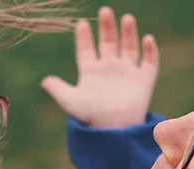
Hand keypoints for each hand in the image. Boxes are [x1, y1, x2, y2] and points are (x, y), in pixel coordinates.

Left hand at [42, 6, 158, 128]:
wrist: (114, 131)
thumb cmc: (91, 117)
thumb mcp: (72, 102)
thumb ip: (59, 89)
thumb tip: (44, 81)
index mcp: (91, 73)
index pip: (86, 49)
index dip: (84, 37)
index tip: (81, 23)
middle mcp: (109, 70)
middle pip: (108, 42)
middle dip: (107, 26)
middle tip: (105, 10)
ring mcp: (127, 73)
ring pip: (128, 47)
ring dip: (128, 33)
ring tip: (126, 18)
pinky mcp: (143, 81)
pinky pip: (149, 62)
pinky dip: (149, 51)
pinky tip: (146, 38)